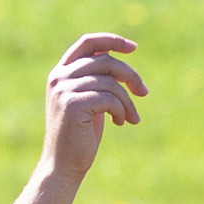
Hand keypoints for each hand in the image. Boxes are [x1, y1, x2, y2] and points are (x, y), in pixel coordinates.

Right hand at [40, 33, 144, 180]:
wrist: (65, 162)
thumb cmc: (81, 134)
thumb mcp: (90, 101)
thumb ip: (98, 80)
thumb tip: (120, 63)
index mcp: (62, 72)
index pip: (87, 42)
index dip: (112, 41)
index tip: (134, 48)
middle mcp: (59, 76)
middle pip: (106, 61)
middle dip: (131, 76)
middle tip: (144, 93)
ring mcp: (63, 89)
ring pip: (110, 82)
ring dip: (128, 101)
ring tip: (131, 118)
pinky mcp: (72, 104)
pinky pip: (109, 99)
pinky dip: (121, 110)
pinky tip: (119, 122)